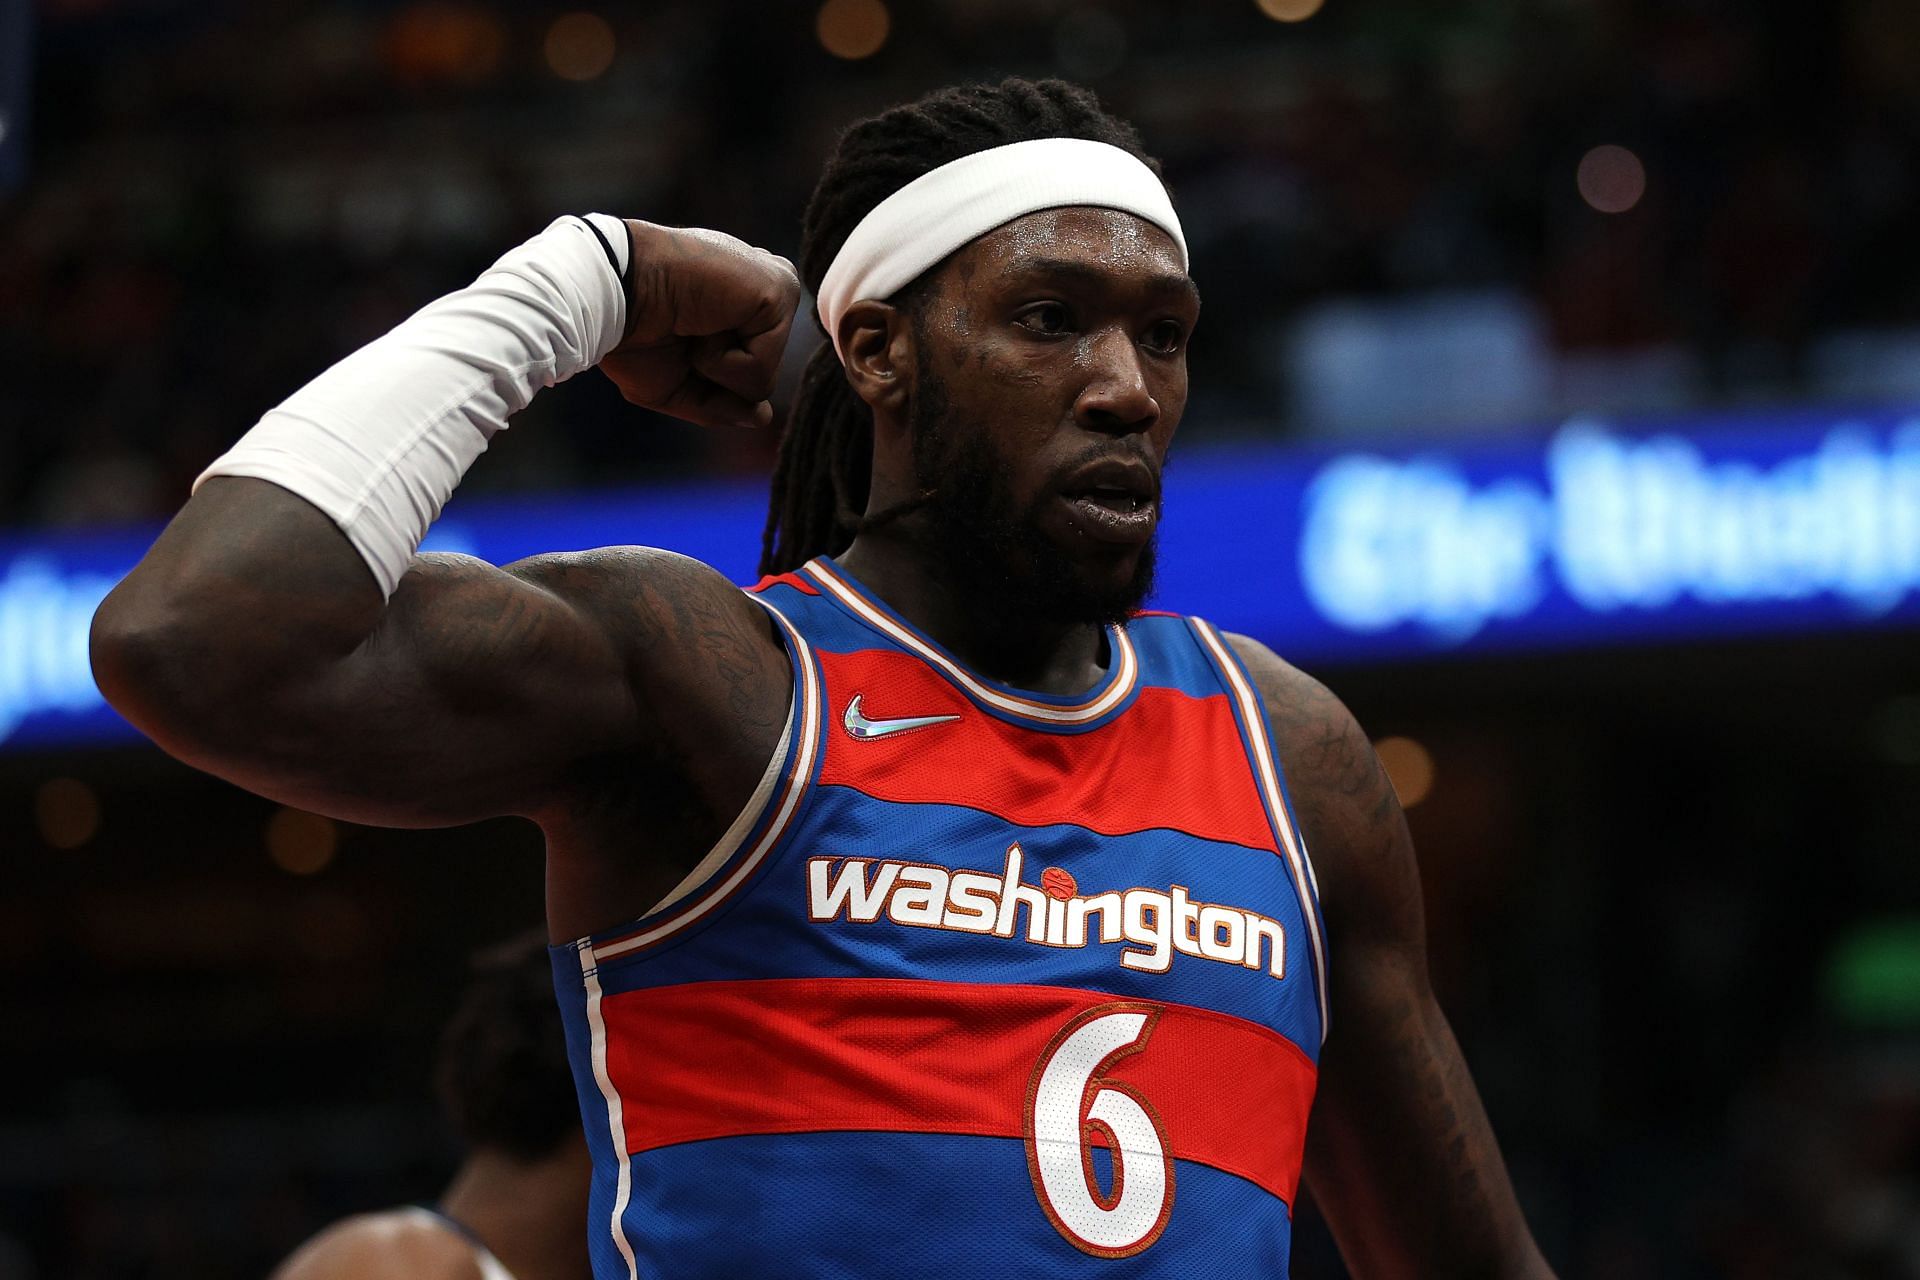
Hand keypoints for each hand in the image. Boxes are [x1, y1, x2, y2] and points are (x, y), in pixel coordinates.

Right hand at [600, 221, 800, 428]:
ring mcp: (776, 289)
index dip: (708, 380)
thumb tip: (764, 418)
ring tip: (690, 323)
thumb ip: (720, 407)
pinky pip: (761, 369)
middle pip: (760, 383)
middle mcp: (763, 296)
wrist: (609, 295)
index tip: (675, 338)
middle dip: (713, 378)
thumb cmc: (631, 334)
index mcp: (742, 309)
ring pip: (763, 381)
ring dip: (714, 368)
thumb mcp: (673, 387)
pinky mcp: (779, 290)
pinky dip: (722, 362)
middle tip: (680, 332)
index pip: (749, 375)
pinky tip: (701, 322)